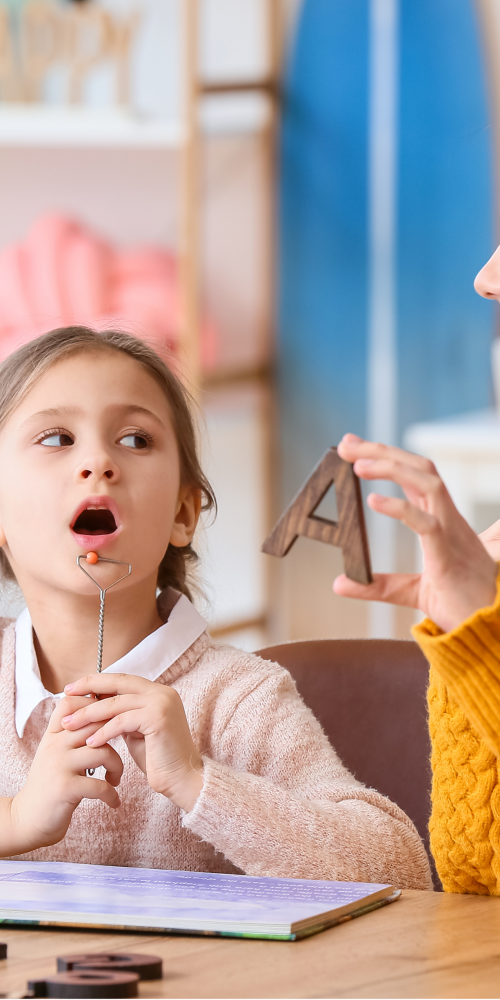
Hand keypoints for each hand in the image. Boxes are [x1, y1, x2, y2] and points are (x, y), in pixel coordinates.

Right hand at [5, 696, 122, 856]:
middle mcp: (54, 745)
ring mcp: (59, 765)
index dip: (94, 704)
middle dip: (116, 736)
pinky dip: (112, 795)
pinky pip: (100, 785)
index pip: (70, 703)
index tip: (110, 718)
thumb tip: (104, 714)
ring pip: (103, 752)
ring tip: (115, 778)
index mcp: (53, 735)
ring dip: (117, 767)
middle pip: (95, 724)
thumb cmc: (51, 784)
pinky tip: (113, 800)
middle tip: (122, 750)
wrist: (28, 820)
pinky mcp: (65, 788)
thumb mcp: (57, 754)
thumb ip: (74, 735)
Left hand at [62, 674, 203, 811]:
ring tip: (69, 724)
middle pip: (118, 684)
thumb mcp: (137, 731)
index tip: (74, 688)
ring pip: (117, 703)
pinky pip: (122, 722)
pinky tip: (89, 742)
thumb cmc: (158, 760)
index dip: (97, 682)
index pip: (122, 680)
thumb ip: (123, 715)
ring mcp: (162, 703)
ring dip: (90, 714)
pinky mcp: (159, 718)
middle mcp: (162, 693)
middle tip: (65, 695)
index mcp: (158, 692)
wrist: (182, 780)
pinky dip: (103, 732)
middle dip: (89, 688)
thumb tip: (97, 706)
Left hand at [333, 434, 497, 632]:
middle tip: (346, 443)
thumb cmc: (460, 605)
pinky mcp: (448, 553)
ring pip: (427, 482)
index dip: (387, 457)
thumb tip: (339, 583)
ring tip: (357, 463)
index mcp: (440, 521)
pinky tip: (372, 501)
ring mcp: (450, 532)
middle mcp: (447, 518)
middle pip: (418, 469)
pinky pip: (426, 522)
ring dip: (391, 467)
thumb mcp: (412, 592)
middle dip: (382, 451)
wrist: (488, 628)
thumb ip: (377, 585)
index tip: (354, 446)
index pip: (413, 477)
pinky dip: (399, 508)